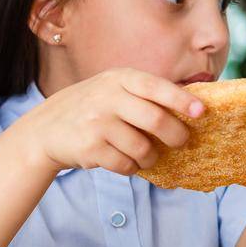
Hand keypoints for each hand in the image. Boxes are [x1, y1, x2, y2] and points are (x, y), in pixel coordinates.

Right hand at [7, 68, 202, 177]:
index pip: (156, 87)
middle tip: (182, 142)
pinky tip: (128, 162)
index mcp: (119, 79)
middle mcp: (107, 98)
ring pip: (142, 147)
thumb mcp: (113, 89)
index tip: (201, 112)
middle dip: (176, 135)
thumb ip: (145, 93)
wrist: (44, 130)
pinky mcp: (89, 148)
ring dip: (152, 156)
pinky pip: (125, 164)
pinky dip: (133, 167)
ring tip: (149, 156)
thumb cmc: (93, 108)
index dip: (181, 100)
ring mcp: (96, 123)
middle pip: (155, 119)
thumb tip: (192, 106)